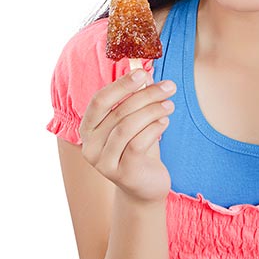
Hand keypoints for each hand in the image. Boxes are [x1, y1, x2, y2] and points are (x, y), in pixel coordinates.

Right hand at [79, 68, 175, 204]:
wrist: (145, 186)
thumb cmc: (138, 148)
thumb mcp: (135, 121)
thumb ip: (135, 99)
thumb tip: (145, 72)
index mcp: (88, 128)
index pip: (99, 101)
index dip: (121, 85)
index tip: (143, 73)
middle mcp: (90, 146)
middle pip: (118, 112)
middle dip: (146, 95)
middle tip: (169, 87)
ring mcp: (104, 162)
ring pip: (127, 127)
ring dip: (152, 111)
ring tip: (170, 105)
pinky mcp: (122, 173)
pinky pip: (138, 144)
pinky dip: (153, 129)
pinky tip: (165, 122)